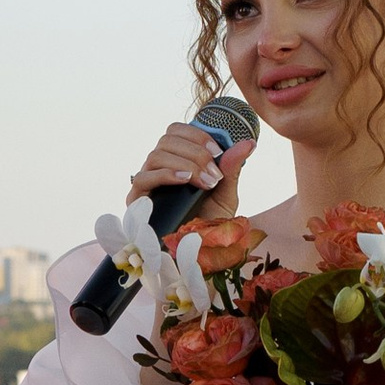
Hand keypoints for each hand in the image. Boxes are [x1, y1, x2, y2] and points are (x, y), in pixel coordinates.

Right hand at [128, 117, 251, 212]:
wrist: (199, 253)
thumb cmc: (209, 223)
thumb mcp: (225, 193)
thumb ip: (231, 167)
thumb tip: (248, 142)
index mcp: (176, 160)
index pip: (176, 131)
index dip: (196, 135)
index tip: (218, 152)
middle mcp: (158, 168)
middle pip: (166, 140)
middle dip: (195, 152)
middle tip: (214, 174)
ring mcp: (146, 184)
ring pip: (156, 155)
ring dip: (185, 164)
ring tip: (205, 182)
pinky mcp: (136, 201)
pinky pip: (143, 178)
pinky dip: (165, 174)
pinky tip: (184, 181)